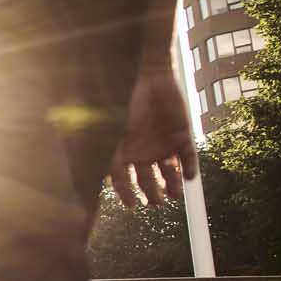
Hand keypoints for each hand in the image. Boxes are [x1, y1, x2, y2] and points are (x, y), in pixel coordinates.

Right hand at [107, 64, 196, 207]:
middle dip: (153, 194)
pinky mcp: (181, 135)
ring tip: (175, 195)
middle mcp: (142, 152)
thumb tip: (90, 174)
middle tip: (157, 203)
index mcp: (122, 151)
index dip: (126, 193)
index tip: (132, 205)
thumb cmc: (124, 100)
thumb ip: (102, 150)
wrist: (149, 75)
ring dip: (173, 185)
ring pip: (169, 173)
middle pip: (148, 181)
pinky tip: (189, 178)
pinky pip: (188, 157)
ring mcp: (163, 144)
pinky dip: (190, 168)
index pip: (123, 180)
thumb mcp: (109, 128)